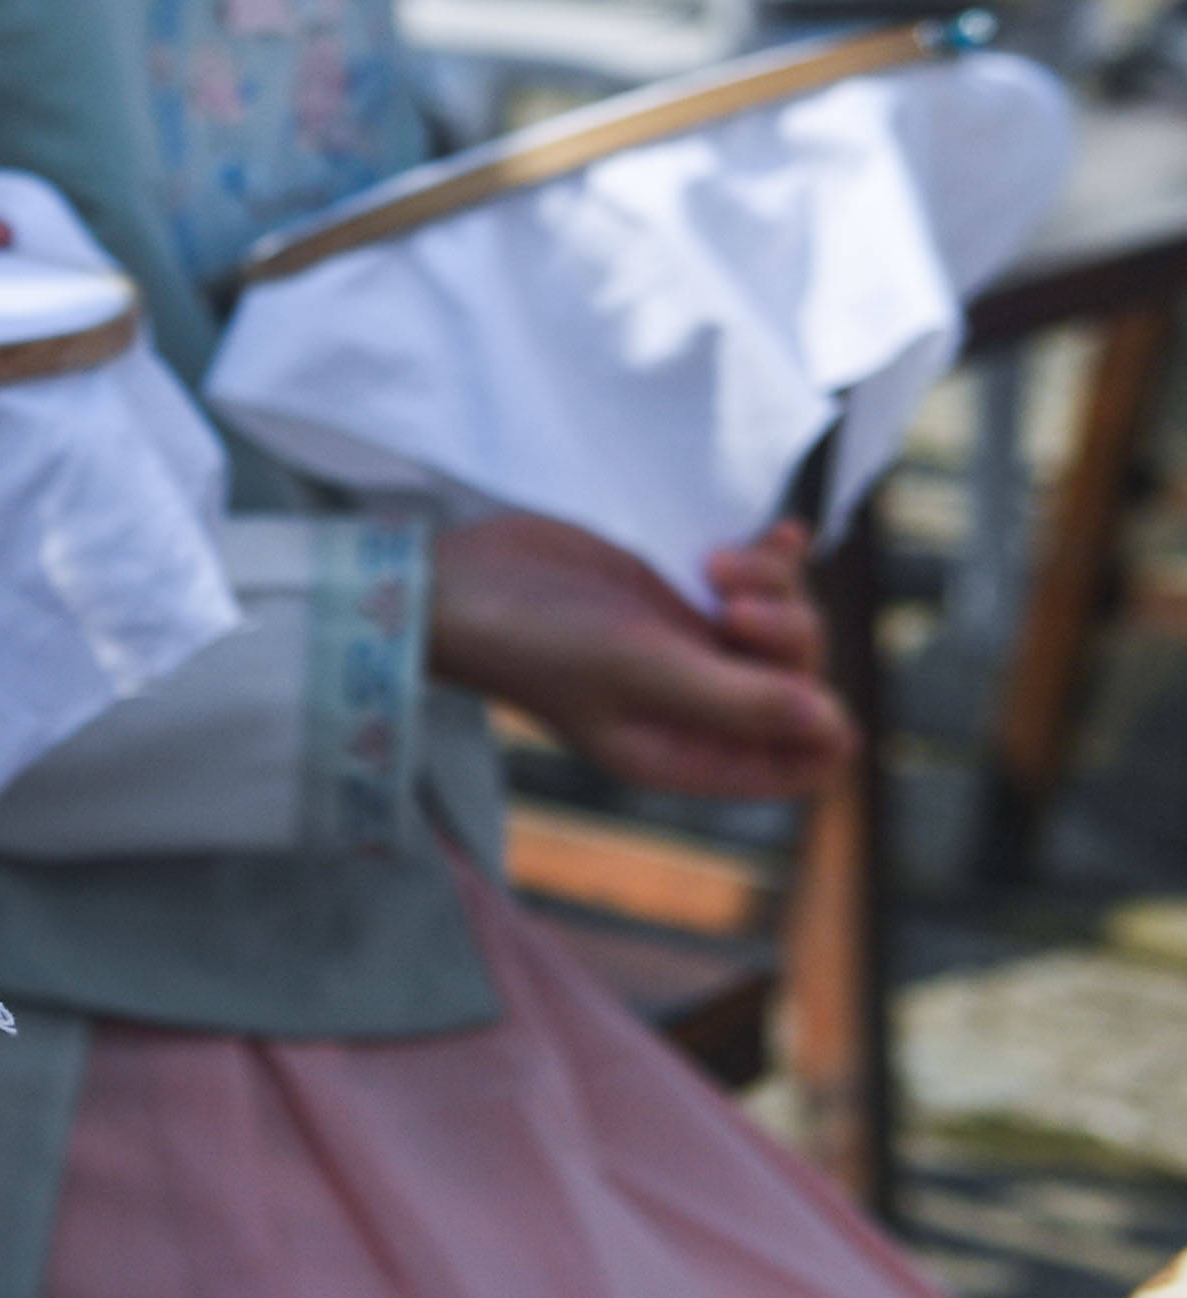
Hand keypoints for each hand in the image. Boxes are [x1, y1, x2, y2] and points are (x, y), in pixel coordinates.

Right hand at [427, 512, 852, 805]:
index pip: (803, 766)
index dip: (822, 721)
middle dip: (787, 633)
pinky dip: (778, 558)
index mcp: (687, 753)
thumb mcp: (640, 669)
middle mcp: (698, 711)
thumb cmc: (536, 638)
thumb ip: (739, 701)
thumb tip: (836, 724)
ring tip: (717, 564)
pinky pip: (762, 585)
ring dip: (774, 587)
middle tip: (732, 603)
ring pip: (788, 628)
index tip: (787, 670)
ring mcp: (691, 653)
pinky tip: (783, 530)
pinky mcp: (680, 601)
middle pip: (804, 684)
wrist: (461, 580)